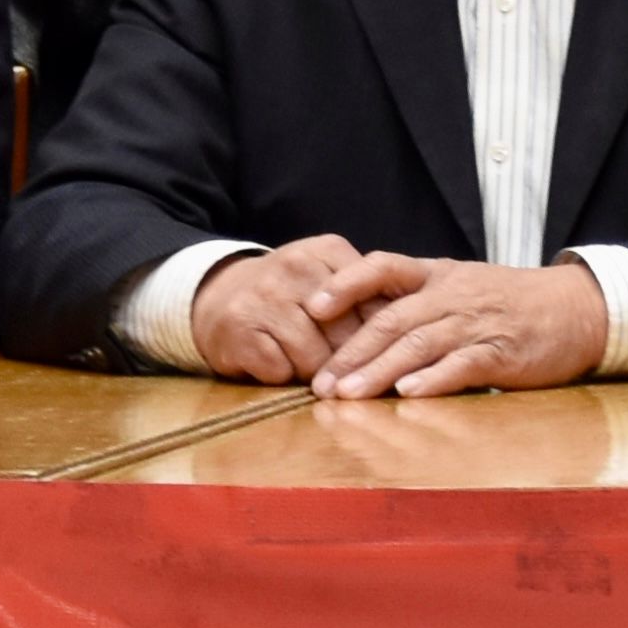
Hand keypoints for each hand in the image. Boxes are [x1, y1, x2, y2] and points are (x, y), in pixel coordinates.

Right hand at [180, 237, 373, 384]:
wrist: (216, 296)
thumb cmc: (287, 296)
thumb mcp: (327, 278)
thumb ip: (367, 298)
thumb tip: (411, 337)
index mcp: (326, 250)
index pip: (375, 303)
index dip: (382, 339)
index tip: (384, 358)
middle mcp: (294, 266)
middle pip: (347, 335)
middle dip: (349, 362)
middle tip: (346, 374)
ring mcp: (264, 297)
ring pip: (315, 358)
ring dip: (317, 375)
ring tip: (310, 370)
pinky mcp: (239, 328)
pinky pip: (280, 371)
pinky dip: (283, 377)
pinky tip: (277, 365)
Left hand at [304, 252, 612, 397]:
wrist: (577, 309)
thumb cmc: (510, 303)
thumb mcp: (460, 285)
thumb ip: (415, 300)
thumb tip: (359, 324)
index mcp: (437, 274)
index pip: (382, 267)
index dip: (345, 285)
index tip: (311, 306)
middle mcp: (452, 295)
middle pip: (392, 319)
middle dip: (351, 352)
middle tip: (320, 383)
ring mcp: (477, 324)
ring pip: (419, 345)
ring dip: (380, 372)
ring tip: (349, 395)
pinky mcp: (502, 354)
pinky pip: (463, 365)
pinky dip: (434, 380)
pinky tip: (409, 394)